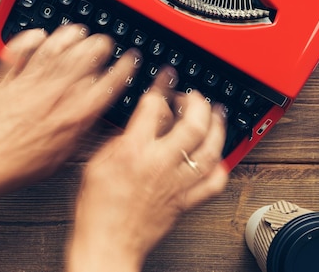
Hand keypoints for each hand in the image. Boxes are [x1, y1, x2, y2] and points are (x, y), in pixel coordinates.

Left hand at [0, 25, 141, 203]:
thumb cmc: (22, 166)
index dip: (122, 70)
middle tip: (105, 41)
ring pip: (54, 51)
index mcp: (71, 116)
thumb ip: (83, 131)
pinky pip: (19, 52)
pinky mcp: (8, 79)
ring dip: (69, 37)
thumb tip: (98, 116)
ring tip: (79, 31)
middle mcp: (53, 95)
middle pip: (82, 60)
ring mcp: (29, 84)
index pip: (105, 85)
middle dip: (98, 46)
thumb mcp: (64, 156)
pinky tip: (39, 34)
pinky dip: (29, 39)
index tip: (129, 60)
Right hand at [67, 68, 228, 271]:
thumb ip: (120, 139)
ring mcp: (177, 183)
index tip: (166, 76)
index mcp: (134, 150)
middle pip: (193, 124)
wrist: (107, 242)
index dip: (161, 86)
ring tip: (217, 114)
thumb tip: (138, 124)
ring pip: (210, 149)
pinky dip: (221, 166)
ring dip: (218, 127)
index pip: (154, 106)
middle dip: (197, 102)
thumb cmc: (96, 207)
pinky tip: (219, 155)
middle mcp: (160, 164)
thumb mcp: (96, 162)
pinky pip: (213, 183)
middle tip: (193, 95)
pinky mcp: (185, 201)